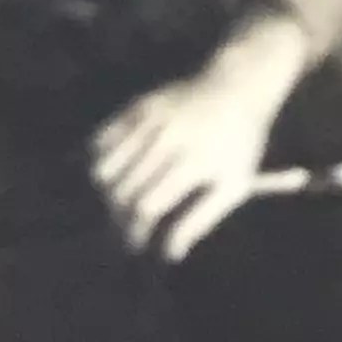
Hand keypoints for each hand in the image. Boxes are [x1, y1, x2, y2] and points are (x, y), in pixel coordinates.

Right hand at [92, 12, 308, 264]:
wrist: (237, 86)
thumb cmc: (239, 144)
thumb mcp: (233, 184)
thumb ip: (201, 221)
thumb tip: (170, 254)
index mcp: (194, 160)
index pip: (147, 206)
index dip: (137, 232)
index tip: (137, 244)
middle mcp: (168, 137)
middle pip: (122, 191)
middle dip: (119, 218)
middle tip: (127, 228)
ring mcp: (150, 118)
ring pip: (104, 167)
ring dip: (108, 193)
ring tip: (122, 201)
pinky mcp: (139, 105)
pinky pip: (102, 140)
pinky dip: (103, 161)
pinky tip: (119, 171)